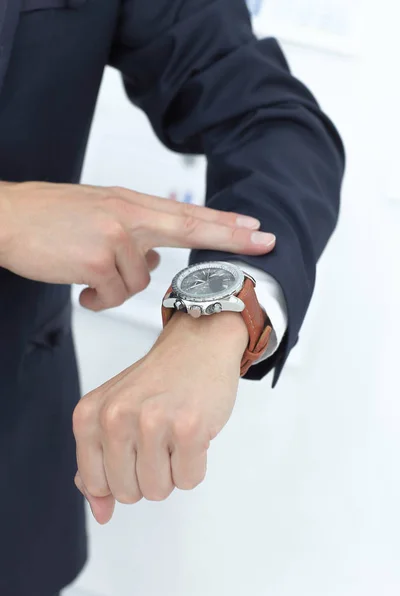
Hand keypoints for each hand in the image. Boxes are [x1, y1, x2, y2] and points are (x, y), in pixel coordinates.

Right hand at [0, 182, 275, 310]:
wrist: (5, 217)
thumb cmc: (49, 217)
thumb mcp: (98, 215)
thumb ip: (133, 234)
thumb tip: (155, 260)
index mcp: (130, 203)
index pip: (187, 213)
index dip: (223, 222)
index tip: (254, 227)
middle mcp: (128, 214)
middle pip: (191, 227)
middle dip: (231, 236)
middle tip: (265, 239)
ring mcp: (114, 235)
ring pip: (139, 281)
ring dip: (115, 288)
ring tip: (89, 276)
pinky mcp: (97, 259)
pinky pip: (112, 295)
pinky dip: (97, 298)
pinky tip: (79, 287)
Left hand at [73, 310, 247, 523]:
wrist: (198, 344)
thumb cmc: (158, 381)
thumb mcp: (113, 412)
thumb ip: (98, 462)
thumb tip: (101, 513)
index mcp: (89, 415)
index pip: (95, 483)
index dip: (121, 474)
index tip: (136, 445)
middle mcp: (115, 417)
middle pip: (128, 493)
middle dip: (148, 473)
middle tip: (159, 436)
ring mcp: (152, 421)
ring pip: (158, 491)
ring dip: (172, 470)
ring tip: (175, 433)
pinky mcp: (189, 427)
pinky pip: (189, 480)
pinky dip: (196, 464)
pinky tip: (194, 432)